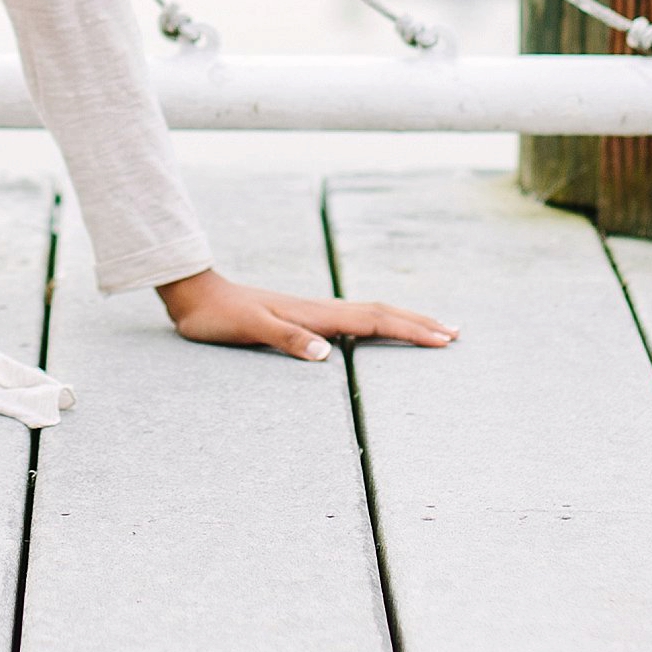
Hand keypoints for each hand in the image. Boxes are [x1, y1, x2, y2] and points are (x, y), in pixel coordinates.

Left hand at [157, 268, 456, 360]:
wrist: (196, 296)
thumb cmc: (220, 317)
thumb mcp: (251, 329)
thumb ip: (287, 340)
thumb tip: (327, 356)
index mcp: (316, 314)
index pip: (375, 320)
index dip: (411, 329)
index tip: (445, 338)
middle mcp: (321, 311)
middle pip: (381, 313)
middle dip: (419, 322)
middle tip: (456, 333)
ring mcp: (314, 313)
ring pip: (370, 314)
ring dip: (403, 321)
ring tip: (431, 329)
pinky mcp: (303, 319)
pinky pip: (352, 322)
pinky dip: (377, 325)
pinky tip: (379, 334)